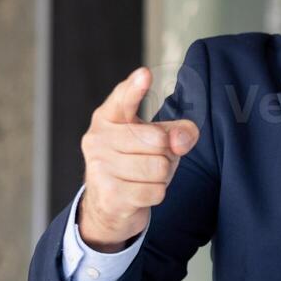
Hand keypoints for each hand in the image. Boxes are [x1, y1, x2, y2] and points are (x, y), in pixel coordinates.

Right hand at [78, 67, 199, 251]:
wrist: (108, 206)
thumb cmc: (136, 163)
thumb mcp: (158, 141)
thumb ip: (176, 132)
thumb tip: (182, 139)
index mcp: (107, 117)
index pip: (123, 99)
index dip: (135, 88)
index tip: (145, 74)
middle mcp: (98, 139)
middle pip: (158, 140)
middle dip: (165, 154)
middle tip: (150, 161)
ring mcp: (100, 167)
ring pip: (159, 167)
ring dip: (162, 177)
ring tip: (144, 178)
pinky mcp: (109, 195)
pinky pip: (156, 191)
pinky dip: (156, 194)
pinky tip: (140, 193)